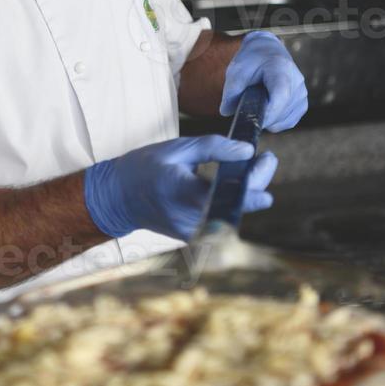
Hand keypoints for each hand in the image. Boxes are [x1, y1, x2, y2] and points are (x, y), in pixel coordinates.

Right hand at [84, 136, 277, 241]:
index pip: (231, 193)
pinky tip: (232, 184)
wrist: (117, 198)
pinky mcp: (193, 237)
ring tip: (250, 170)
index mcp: (182, 191)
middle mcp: (189, 218)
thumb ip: (213, 148)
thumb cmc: (144, 167)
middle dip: (257, 183)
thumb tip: (247, 151)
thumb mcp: (177, 148)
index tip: (267, 159)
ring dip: (246, 192)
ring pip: (233, 213)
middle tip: (266, 161)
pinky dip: (230, 201)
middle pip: (238, 205)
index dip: (256, 179)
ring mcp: (192, 232)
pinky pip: (221, 218)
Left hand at [220, 31, 307, 132]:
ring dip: (268, 118)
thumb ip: (230, 91)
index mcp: (281, 68)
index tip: (252, 120)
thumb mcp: (236, 71)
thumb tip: (226, 111)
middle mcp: (297, 81)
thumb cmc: (251, 60)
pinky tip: (266, 108)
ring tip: (259, 100)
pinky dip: (276, 121)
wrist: (267, 50)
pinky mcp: (302, 103)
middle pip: (281, 111)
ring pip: (284, 120)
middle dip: (262, 116)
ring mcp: (302, 93)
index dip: (268, 112)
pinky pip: (288, 121)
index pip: (281, 96)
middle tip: (248, 104)